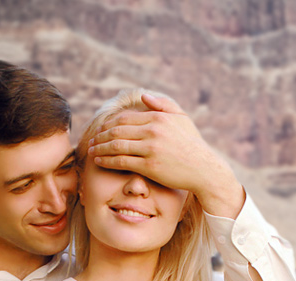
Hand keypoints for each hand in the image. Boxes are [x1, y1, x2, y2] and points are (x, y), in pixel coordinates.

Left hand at [88, 93, 245, 217]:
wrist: (205, 169)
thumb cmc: (193, 145)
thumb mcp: (182, 120)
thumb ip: (164, 105)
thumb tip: (144, 96)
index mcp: (158, 118)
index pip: (125, 118)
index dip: (108, 123)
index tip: (100, 128)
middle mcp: (153, 131)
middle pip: (117, 130)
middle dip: (100, 136)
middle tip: (91, 140)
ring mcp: (150, 149)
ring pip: (116, 146)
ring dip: (99, 148)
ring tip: (91, 151)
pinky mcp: (149, 166)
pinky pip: (121, 161)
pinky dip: (106, 161)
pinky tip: (99, 161)